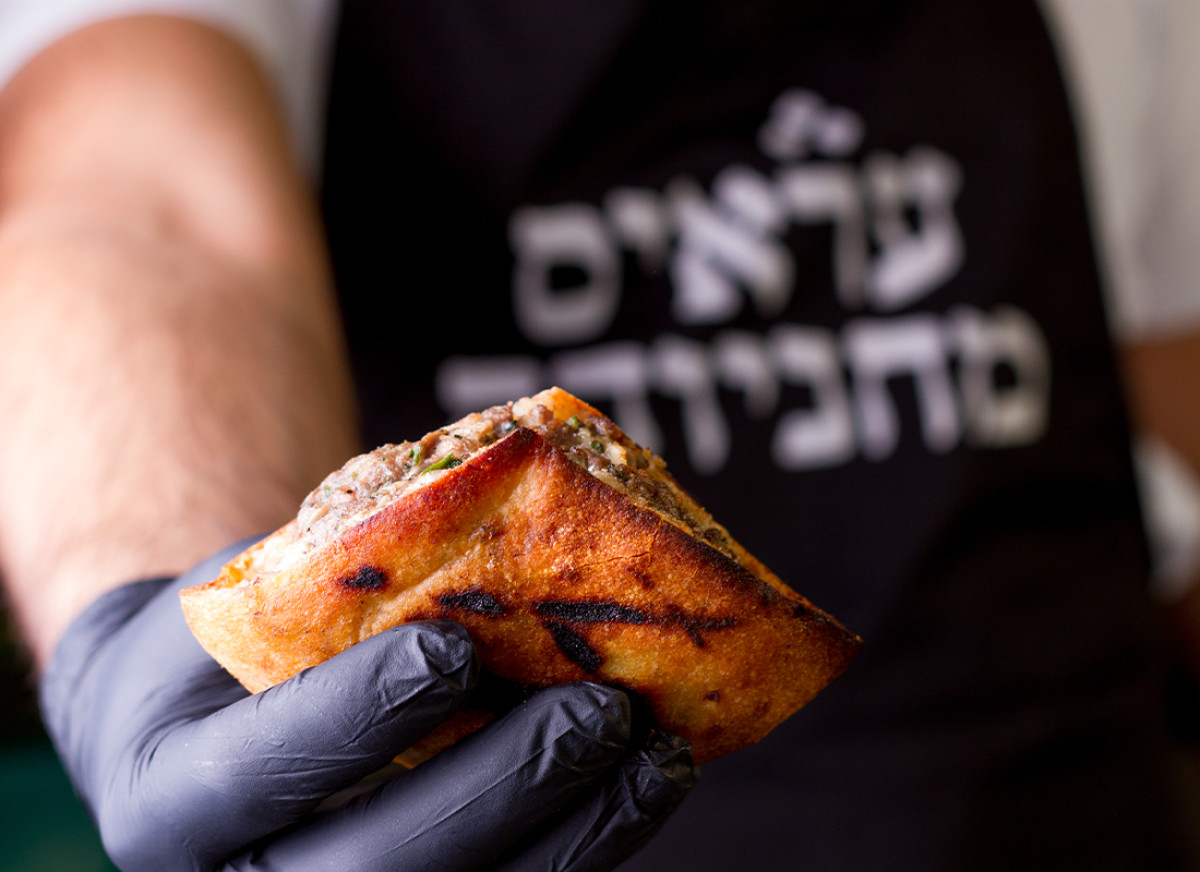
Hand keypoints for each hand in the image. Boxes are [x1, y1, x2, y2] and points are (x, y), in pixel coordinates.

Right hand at [39, 543, 694, 870]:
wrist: (200, 724)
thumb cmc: (230, 639)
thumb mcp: (240, 599)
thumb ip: (328, 584)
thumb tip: (493, 509)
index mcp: (170, 795)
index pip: (264, 769)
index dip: (358, 715)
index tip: (451, 650)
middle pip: (378, 865)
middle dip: (501, 787)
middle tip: (601, 713)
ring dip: (574, 832)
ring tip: (658, 756)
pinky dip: (585, 843)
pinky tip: (646, 785)